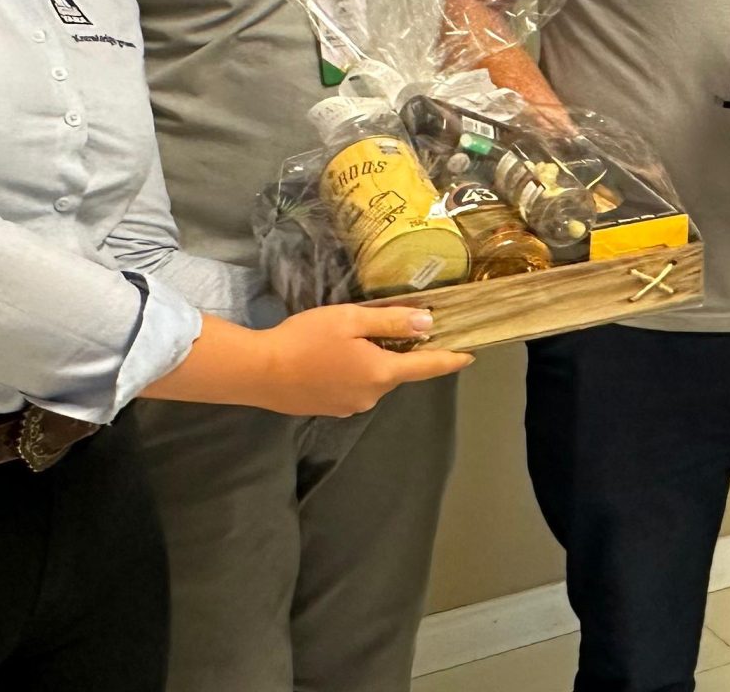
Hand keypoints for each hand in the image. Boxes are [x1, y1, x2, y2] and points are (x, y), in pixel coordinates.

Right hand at [253, 304, 472, 416]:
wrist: (258, 372)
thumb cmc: (305, 340)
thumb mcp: (351, 320)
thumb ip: (391, 322)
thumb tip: (427, 324)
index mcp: (382, 373)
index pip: (428, 367)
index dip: (451, 359)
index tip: (470, 354)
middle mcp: (372, 396)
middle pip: (397, 370)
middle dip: (397, 351)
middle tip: (378, 325)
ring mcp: (351, 407)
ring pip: (374, 379)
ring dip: (371, 361)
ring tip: (345, 340)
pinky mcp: (330, 409)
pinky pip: (354, 387)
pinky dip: (353, 372)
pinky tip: (330, 359)